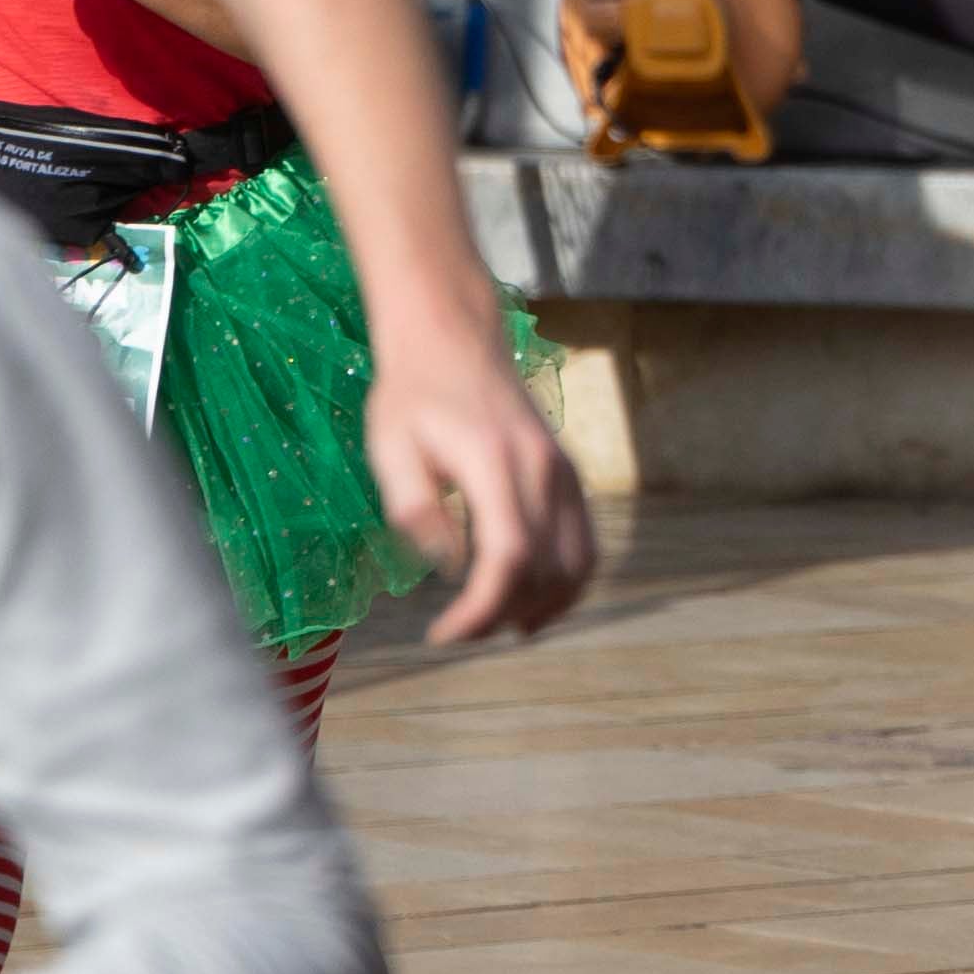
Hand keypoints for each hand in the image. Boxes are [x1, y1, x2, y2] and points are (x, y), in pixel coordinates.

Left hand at [364, 290, 593, 643]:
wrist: (454, 338)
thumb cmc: (411, 394)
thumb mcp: (389, 448)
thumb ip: (414, 507)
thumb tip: (447, 566)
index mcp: (496, 462)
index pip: (508, 557)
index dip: (480, 610)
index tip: (441, 635)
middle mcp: (544, 469)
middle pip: (544, 571)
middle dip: (501, 616)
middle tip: (455, 633)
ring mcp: (564, 472)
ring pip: (578, 564)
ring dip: (543, 608)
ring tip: (497, 626)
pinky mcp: (568, 475)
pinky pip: (585, 544)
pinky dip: (566, 584)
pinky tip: (531, 603)